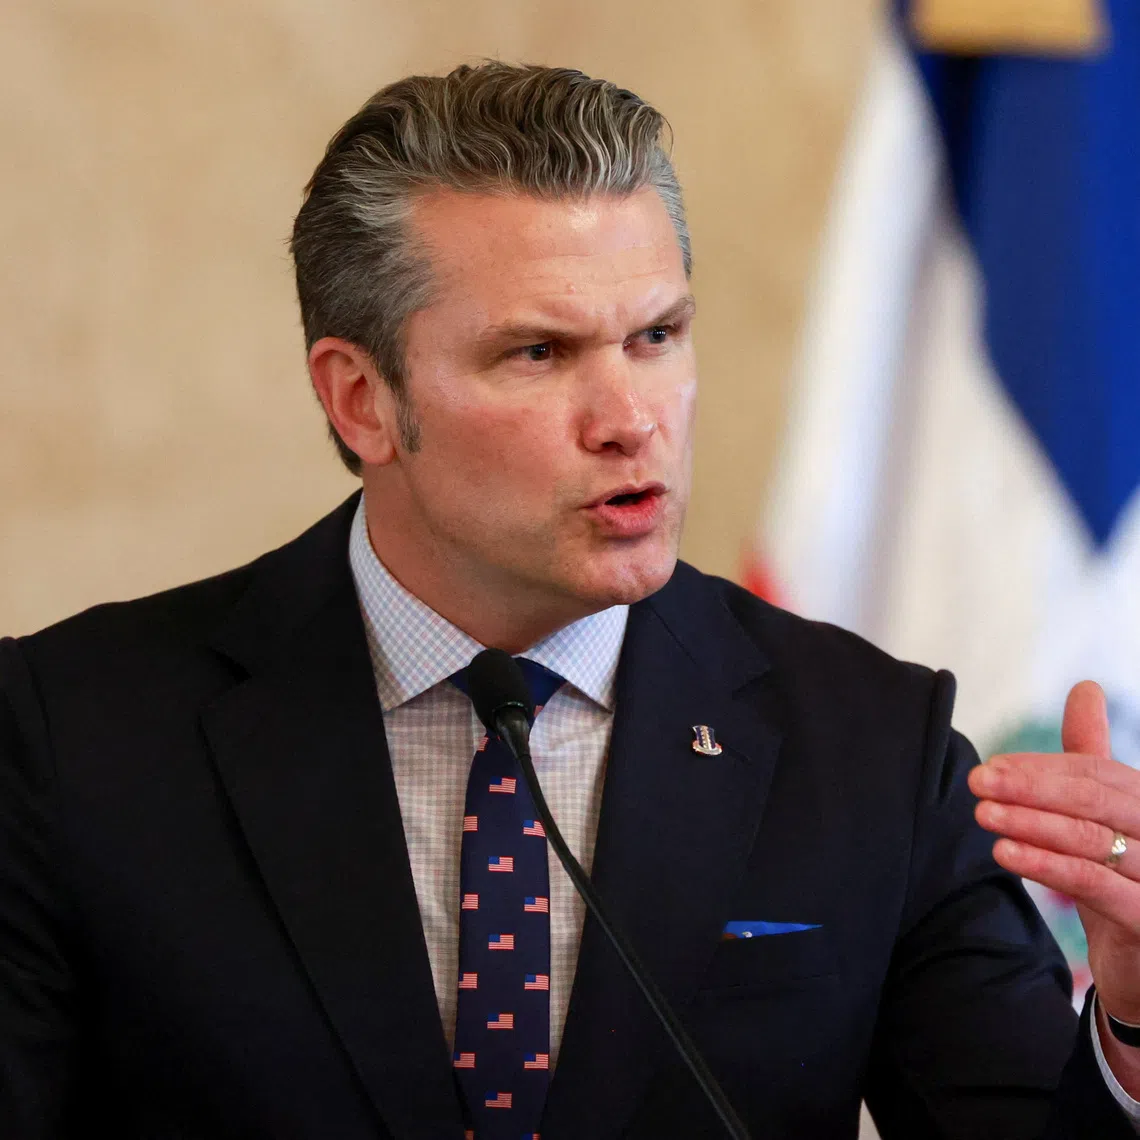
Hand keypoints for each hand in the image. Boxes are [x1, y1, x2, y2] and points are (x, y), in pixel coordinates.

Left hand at [968, 682, 1139, 1038]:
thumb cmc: (1122, 880)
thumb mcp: (1104, 816)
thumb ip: (1091, 756)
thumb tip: (1085, 687)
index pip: (1096, 773)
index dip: (1041, 768)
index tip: (990, 766)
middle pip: (1096, 799)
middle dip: (1031, 787)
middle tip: (978, 782)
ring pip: (1093, 839)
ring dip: (1031, 824)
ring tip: (984, 814)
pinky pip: (1096, 884)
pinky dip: (1047, 866)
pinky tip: (1006, 855)